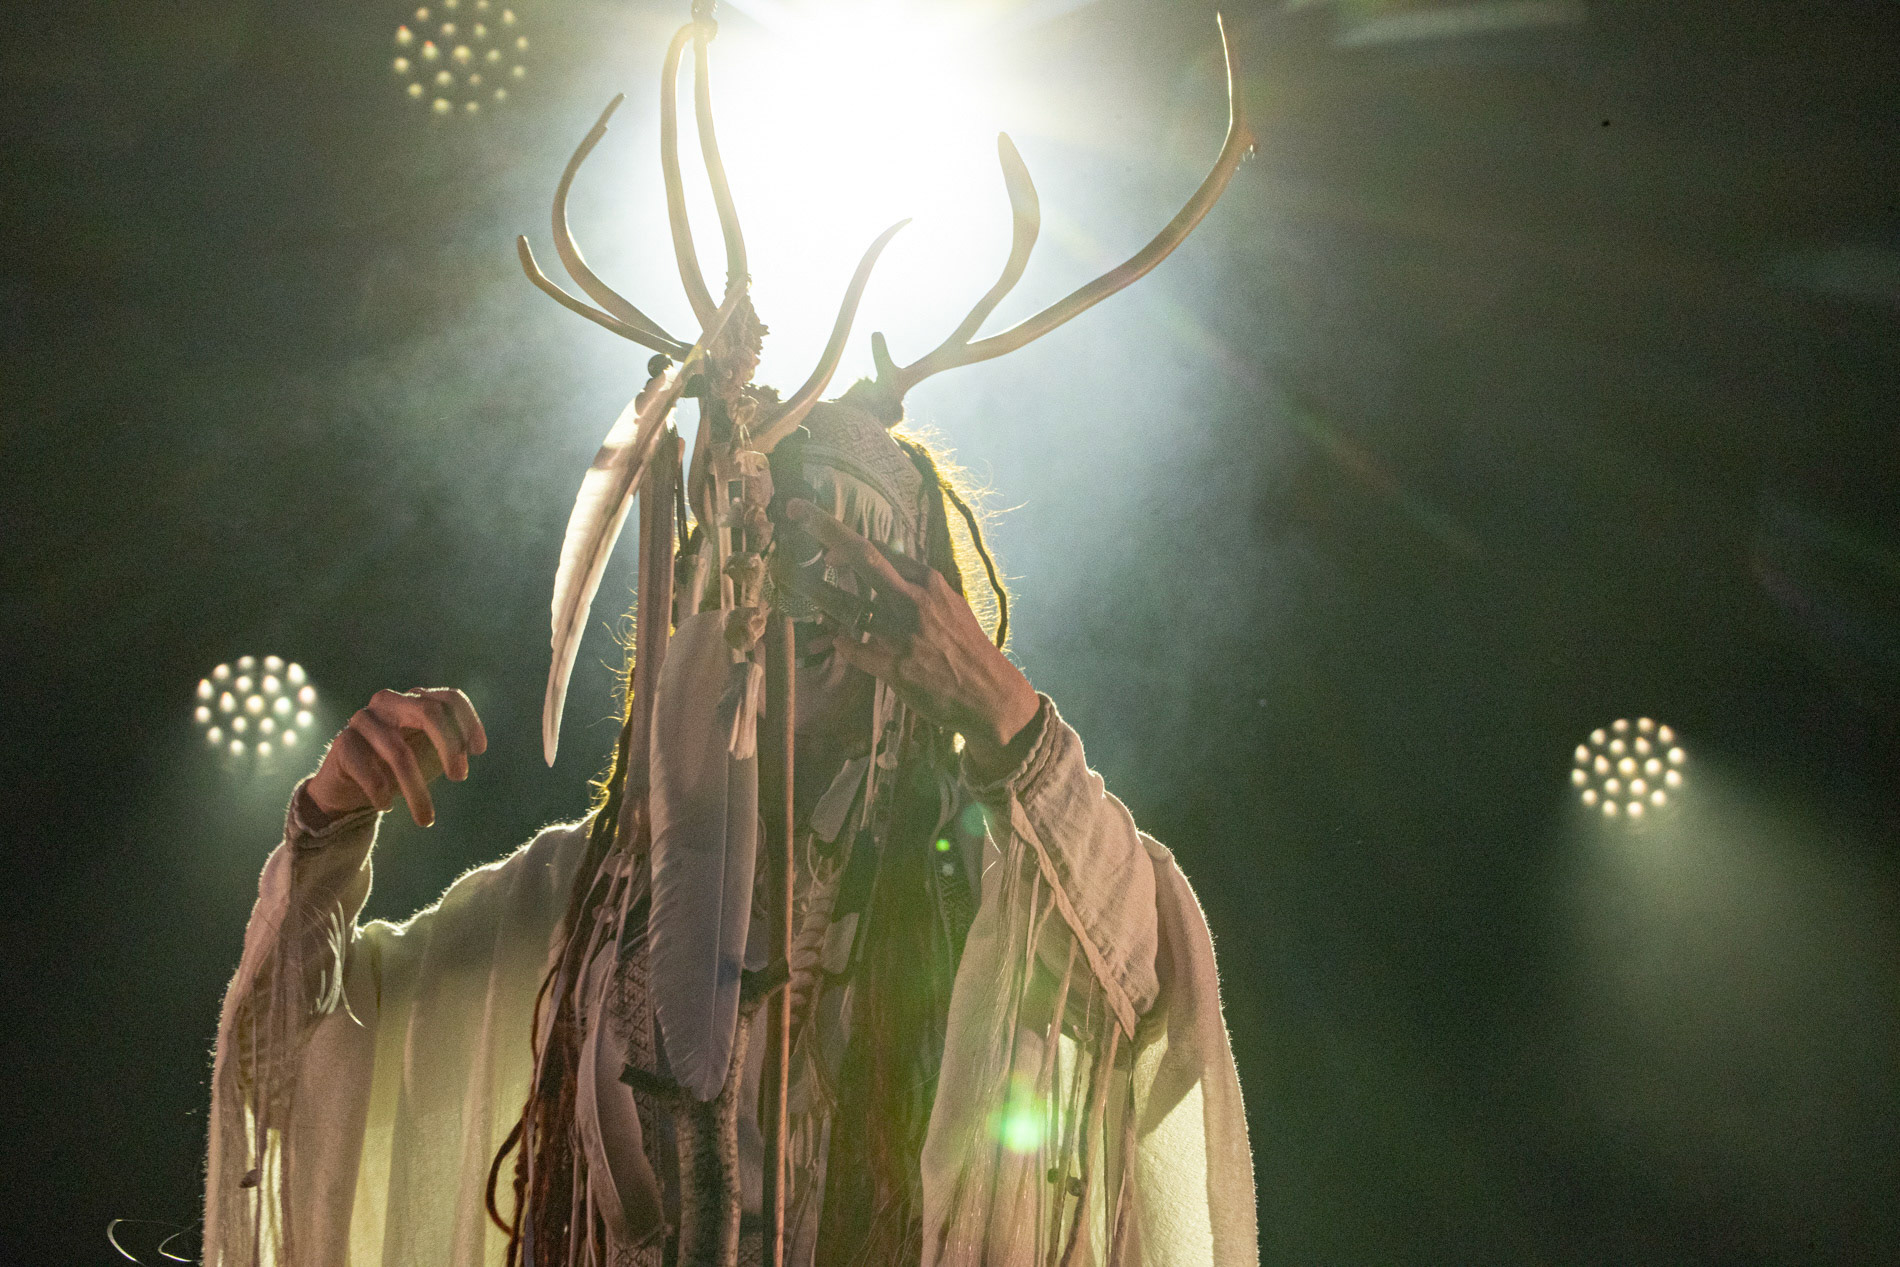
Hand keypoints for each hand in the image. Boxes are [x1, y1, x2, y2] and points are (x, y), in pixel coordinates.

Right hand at [303, 688, 487, 828]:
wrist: (350, 790)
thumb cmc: (398, 770)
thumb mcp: (431, 756)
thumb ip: (452, 746)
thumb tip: (472, 748)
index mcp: (414, 701)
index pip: (449, 699)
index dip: (469, 722)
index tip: (478, 751)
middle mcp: (389, 703)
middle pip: (429, 711)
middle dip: (449, 746)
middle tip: (459, 778)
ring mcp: (363, 719)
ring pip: (398, 751)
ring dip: (415, 790)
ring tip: (426, 819)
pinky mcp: (342, 743)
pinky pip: (366, 766)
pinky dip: (380, 791)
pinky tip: (386, 806)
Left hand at [784, 499, 1038, 773]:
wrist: (987, 693)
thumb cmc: (965, 646)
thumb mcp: (948, 604)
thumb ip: (917, 583)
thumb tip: (888, 555)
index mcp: (929, 582)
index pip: (880, 548)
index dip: (844, 534)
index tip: (815, 523)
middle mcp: (914, 601)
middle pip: (864, 556)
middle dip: (827, 530)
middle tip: (795, 510)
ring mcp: (902, 633)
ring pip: (847, 605)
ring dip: (816, 592)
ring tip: (789, 580)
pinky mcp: (894, 666)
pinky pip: (853, 648)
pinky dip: (838, 641)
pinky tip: (832, 638)